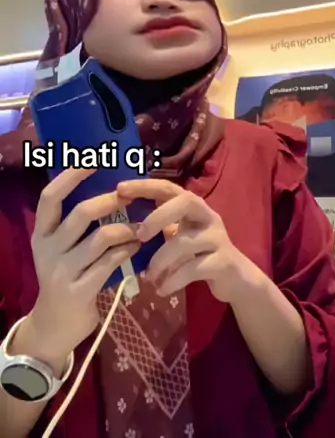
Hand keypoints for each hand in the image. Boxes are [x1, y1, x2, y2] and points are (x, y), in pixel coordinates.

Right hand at [29, 168, 140, 361]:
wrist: (54, 326)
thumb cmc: (65, 276)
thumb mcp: (61, 248)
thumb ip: (75, 223)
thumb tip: (108, 185)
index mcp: (41, 233)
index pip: (50, 196)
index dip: (71, 175)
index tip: (94, 158)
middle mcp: (48, 249)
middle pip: (81, 213)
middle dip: (110, 200)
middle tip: (129, 196)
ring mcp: (62, 272)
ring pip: (101, 237)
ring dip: (127, 227)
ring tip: (141, 226)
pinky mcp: (80, 291)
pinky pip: (111, 262)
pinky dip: (128, 250)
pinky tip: (137, 246)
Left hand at [117, 180, 252, 303]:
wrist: (236, 278)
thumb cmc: (201, 254)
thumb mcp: (181, 236)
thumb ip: (161, 227)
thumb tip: (122, 227)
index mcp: (194, 207)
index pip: (168, 187)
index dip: (145, 186)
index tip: (120, 189)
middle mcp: (208, 216)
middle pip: (185, 202)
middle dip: (158, 216)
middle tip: (139, 236)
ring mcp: (217, 238)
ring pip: (185, 241)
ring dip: (160, 260)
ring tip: (148, 276)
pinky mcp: (222, 262)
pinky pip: (193, 269)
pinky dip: (173, 280)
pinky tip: (161, 290)